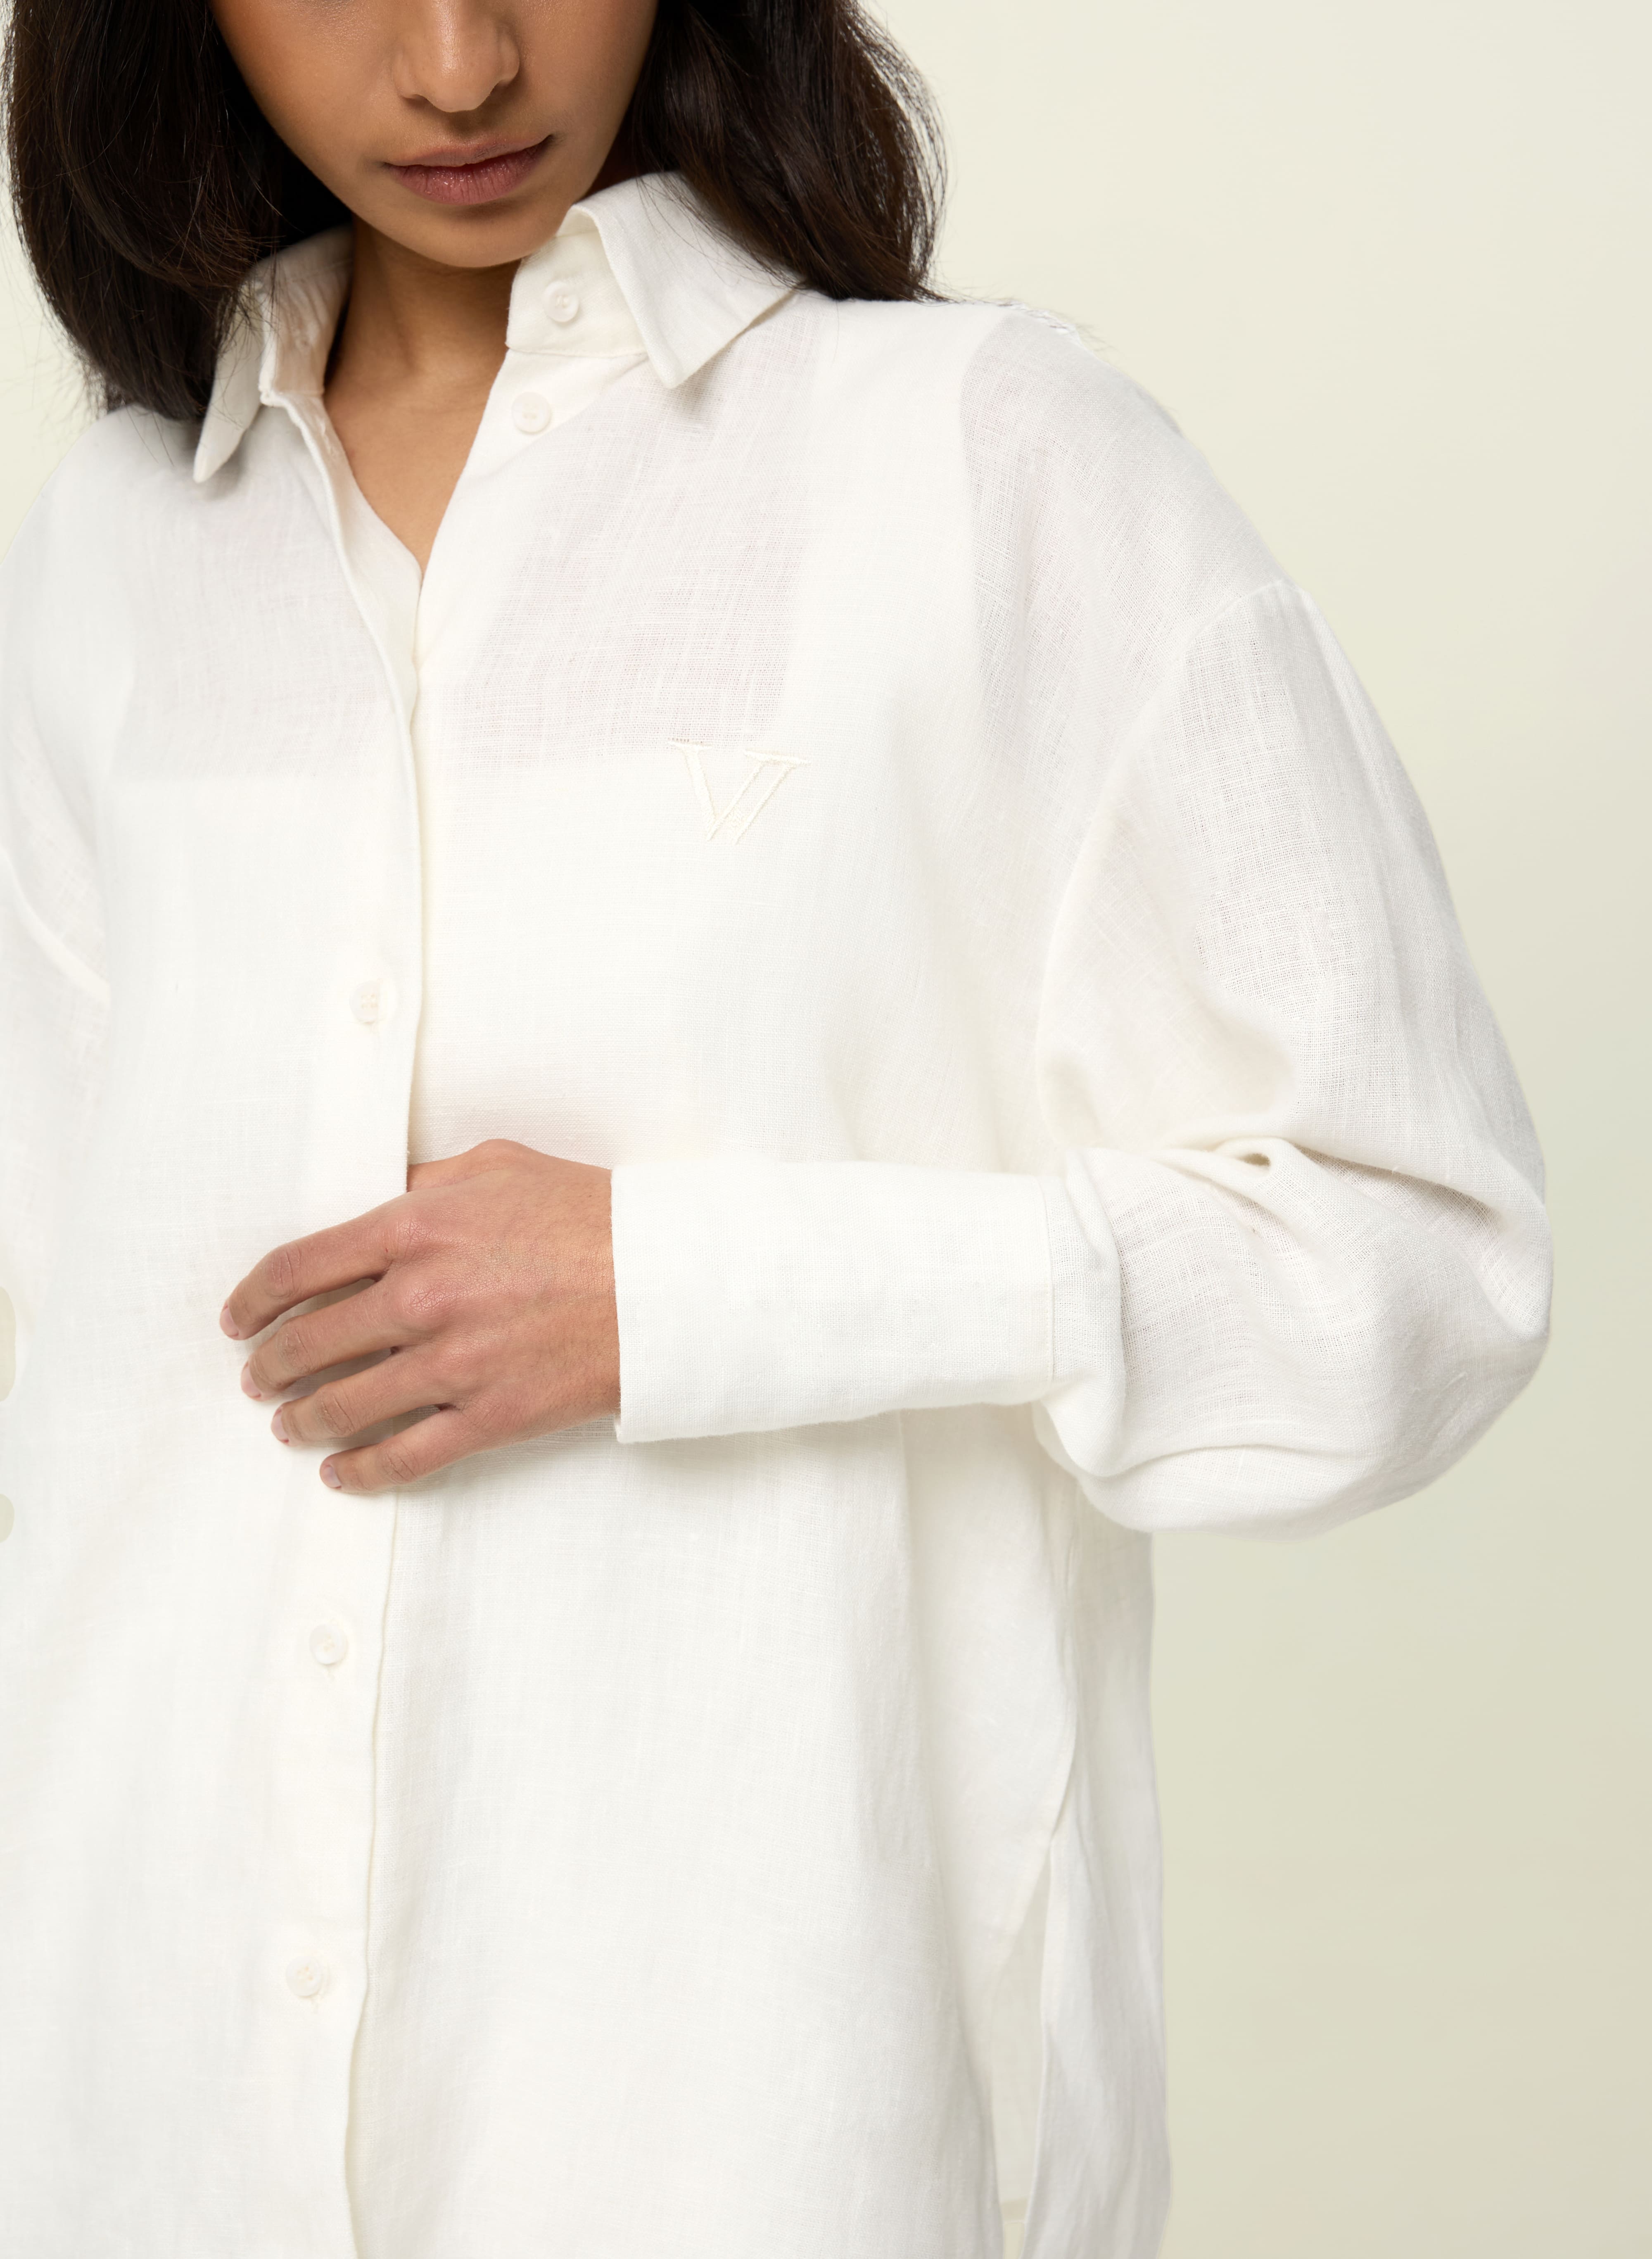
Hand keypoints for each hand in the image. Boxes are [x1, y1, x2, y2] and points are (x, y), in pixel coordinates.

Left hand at [221, 1139, 617, 1492]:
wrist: (667, 1280)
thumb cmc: (590, 1215)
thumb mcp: (498, 1166)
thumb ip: (424, 1183)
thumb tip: (373, 1199)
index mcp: (415, 1227)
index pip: (299, 1267)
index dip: (254, 1297)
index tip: (239, 1317)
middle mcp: (422, 1297)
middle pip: (310, 1342)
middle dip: (270, 1365)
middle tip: (257, 1376)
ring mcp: (454, 1363)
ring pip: (346, 1405)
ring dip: (303, 1419)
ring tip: (287, 1424)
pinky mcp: (490, 1415)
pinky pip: (406, 1455)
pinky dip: (363, 1469)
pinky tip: (341, 1472)